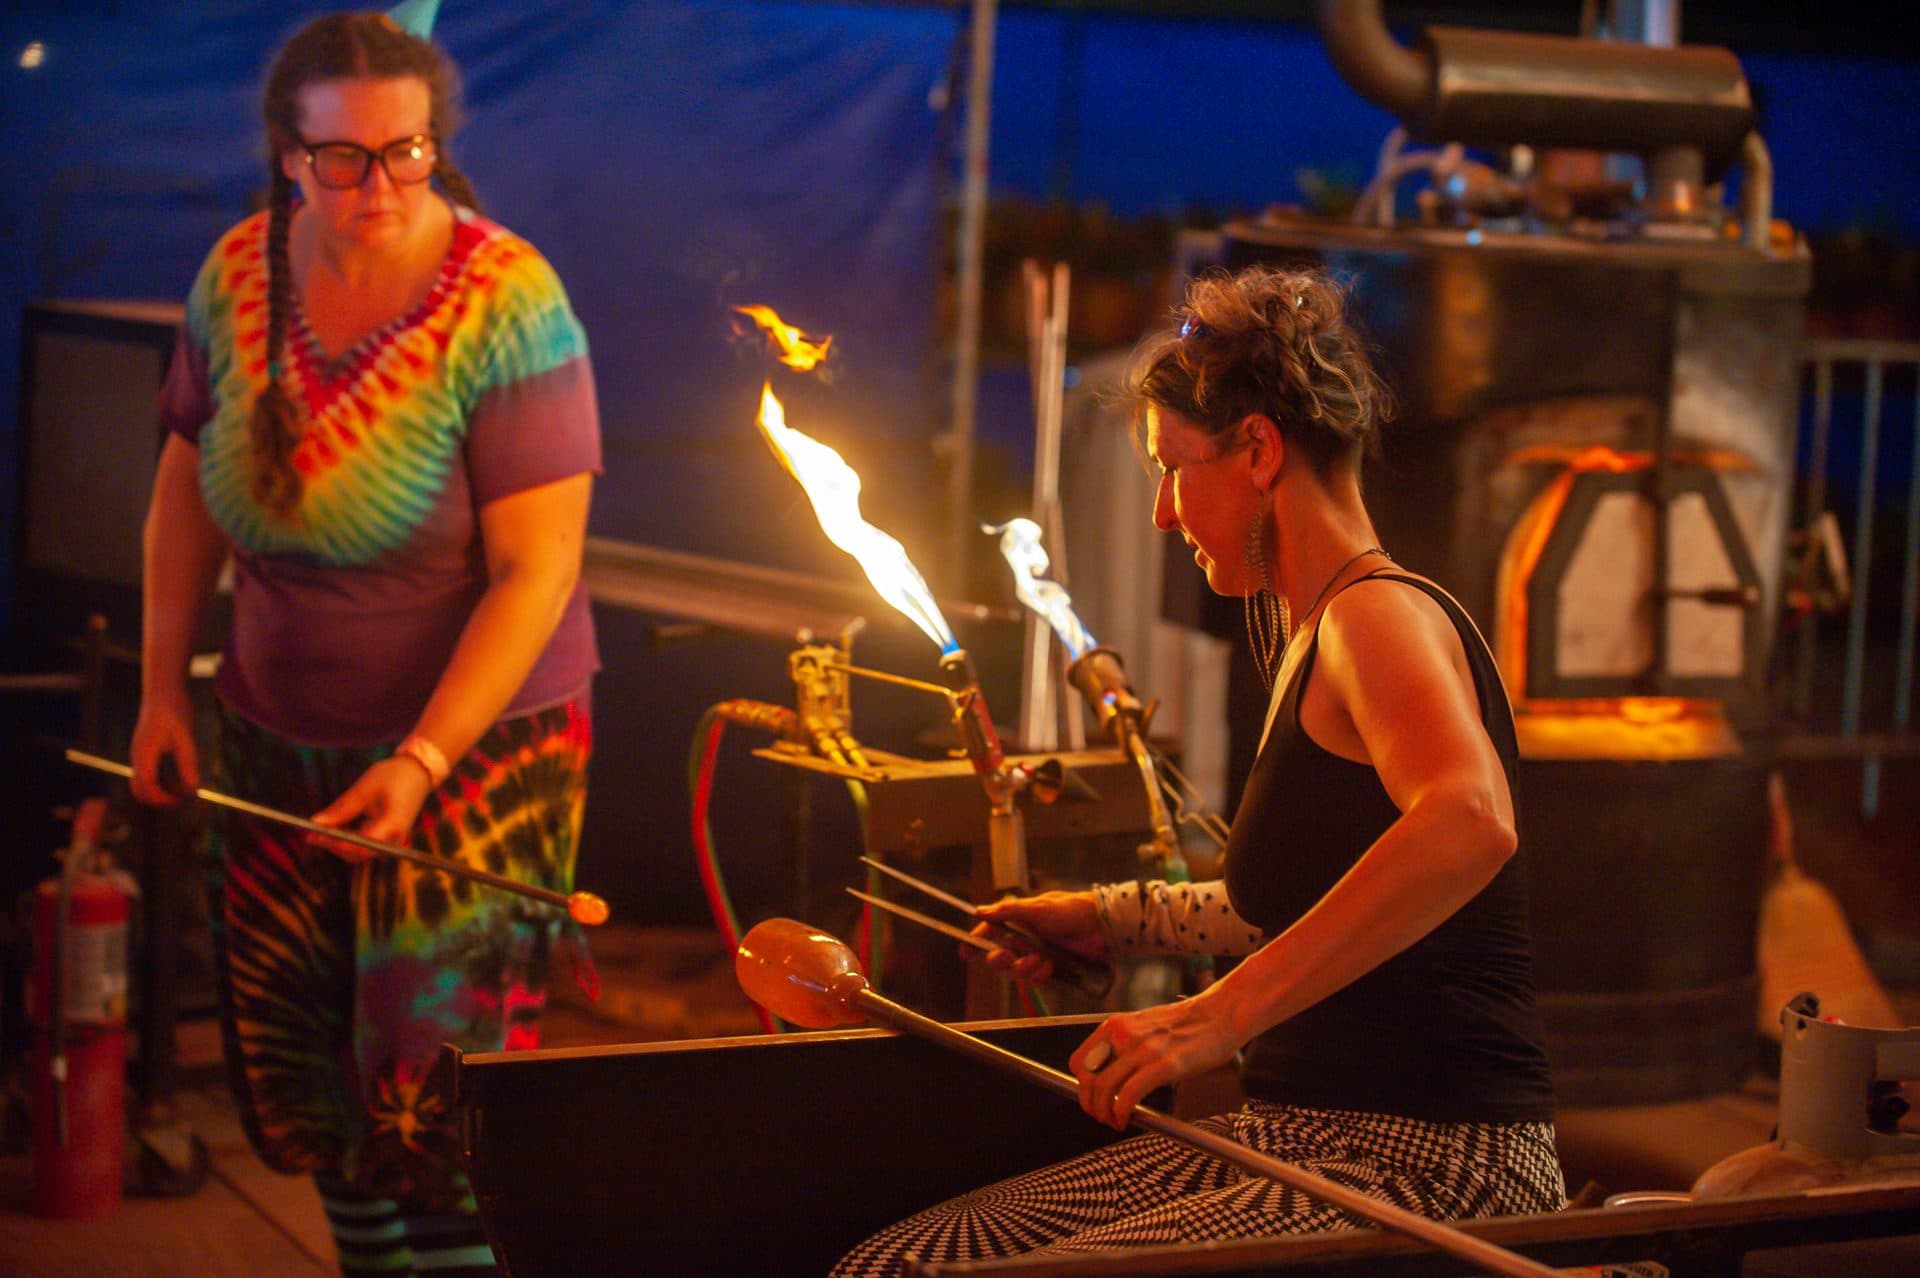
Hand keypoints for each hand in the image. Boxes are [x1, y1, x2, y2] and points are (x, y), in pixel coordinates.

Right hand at [129, 691, 199, 806]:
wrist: (162, 691)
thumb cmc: (174, 711)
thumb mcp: (185, 738)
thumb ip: (187, 764)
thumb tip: (192, 790)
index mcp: (144, 754)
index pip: (146, 787)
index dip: (162, 799)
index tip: (182, 800)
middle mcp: (137, 757)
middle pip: (138, 790)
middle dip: (158, 799)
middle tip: (181, 798)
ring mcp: (138, 754)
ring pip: (140, 783)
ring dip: (157, 792)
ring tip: (181, 788)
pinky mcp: (143, 751)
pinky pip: (145, 774)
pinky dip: (157, 783)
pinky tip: (176, 777)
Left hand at [308, 757, 433, 861]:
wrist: (419, 772)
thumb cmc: (394, 776)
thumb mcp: (365, 788)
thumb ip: (342, 808)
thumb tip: (316, 823)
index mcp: (391, 826)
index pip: (358, 845)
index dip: (334, 843)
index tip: (313, 835)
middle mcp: (394, 839)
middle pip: (358, 854)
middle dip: (333, 845)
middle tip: (311, 833)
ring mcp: (393, 840)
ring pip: (360, 853)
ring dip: (340, 844)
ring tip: (320, 830)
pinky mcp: (390, 837)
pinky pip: (366, 846)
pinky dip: (349, 839)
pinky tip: (337, 828)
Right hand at [970, 890, 1104, 984]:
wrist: (1102, 926)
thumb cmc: (1070, 911)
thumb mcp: (1037, 908)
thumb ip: (1007, 911)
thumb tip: (979, 911)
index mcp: (1018, 919)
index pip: (990, 932)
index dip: (975, 942)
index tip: (965, 954)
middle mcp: (1025, 937)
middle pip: (1000, 955)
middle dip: (1000, 959)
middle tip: (1006, 957)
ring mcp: (1038, 953)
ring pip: (1017, 969)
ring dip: (1024, 967)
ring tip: (1038, 960)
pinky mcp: (1051, 967)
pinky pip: (1036, 978)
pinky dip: (1040, 975)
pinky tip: (1049, 967)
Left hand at [1068, 991, 1242, 1129]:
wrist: (1220, 1014)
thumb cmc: (1189, 1024)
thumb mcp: (1145, 1028)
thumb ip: (1125, 1047)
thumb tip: (1110, 1077)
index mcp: (1116, 1025)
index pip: (1078, 1061)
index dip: (1081, 1086)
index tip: (1091, 1098)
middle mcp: (1123, 1035)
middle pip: (1087, 1078)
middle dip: (1089, 1105)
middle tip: (1100, 1116)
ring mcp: (1142, 1050)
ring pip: (1103, 1089)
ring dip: (1103, 1113)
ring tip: (1114, 1121)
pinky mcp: (1163, 1065)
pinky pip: (1128, 1095)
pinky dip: (1121, 1113)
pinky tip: (1127, 1119)